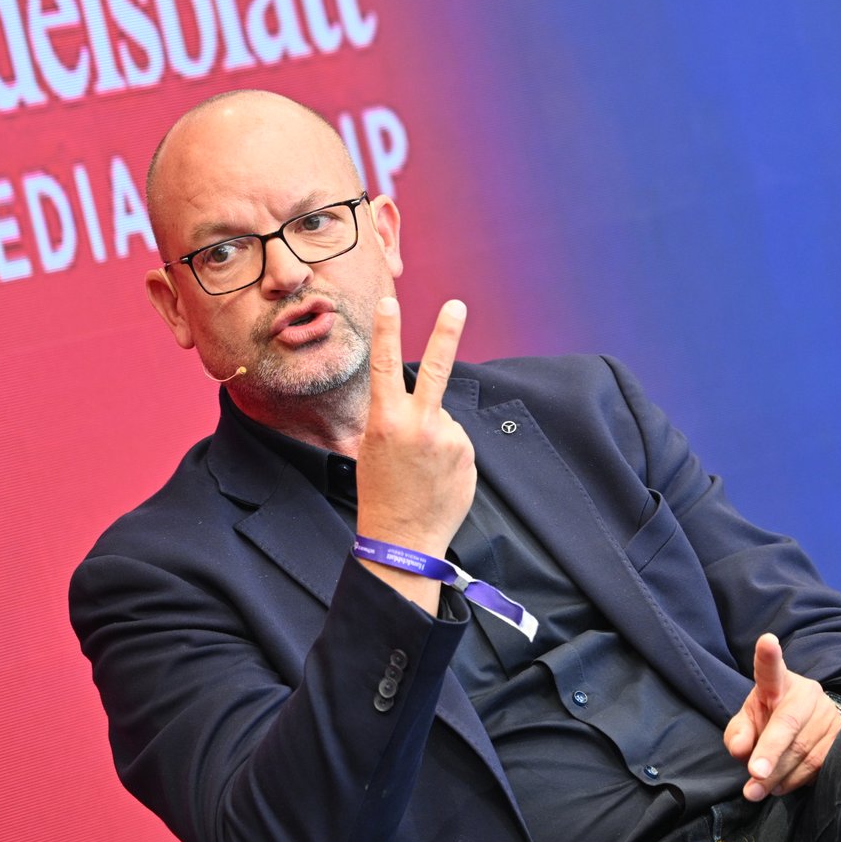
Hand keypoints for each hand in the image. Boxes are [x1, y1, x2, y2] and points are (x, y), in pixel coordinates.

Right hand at [354, 297, 475, 611]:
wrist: (404, 539)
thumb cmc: (381, 492)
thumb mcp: (372, 448)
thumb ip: (396, 419)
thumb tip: (428, 404)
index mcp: (387, 422)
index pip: (386, 366)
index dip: (388, 332)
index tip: (390, 302)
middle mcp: (420, 425)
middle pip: (436, 369)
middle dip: (445, 333)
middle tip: (456, 305)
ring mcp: (448, 440)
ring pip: (444, 419)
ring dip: (435, 436)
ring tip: (421, 469)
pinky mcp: (468, 456)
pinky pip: (457, 442)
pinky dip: (448, 454)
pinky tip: (436, 477)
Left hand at [723, 633, 840, 801]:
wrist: (804, 726)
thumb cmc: (768, 720)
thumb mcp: (747, 723)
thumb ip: (738, 734)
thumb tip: (741, 750)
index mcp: (778, 683)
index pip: (771, 669)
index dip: (768, 656)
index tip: (767, 641)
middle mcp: (806, 694)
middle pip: (788, 723)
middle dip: (770, 752)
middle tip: (754, 776)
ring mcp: (828, 714)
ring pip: (803, 750)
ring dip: (778, 775)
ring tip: (758, 788)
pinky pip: (819, 765)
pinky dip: (796, 781)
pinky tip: (781, 785)